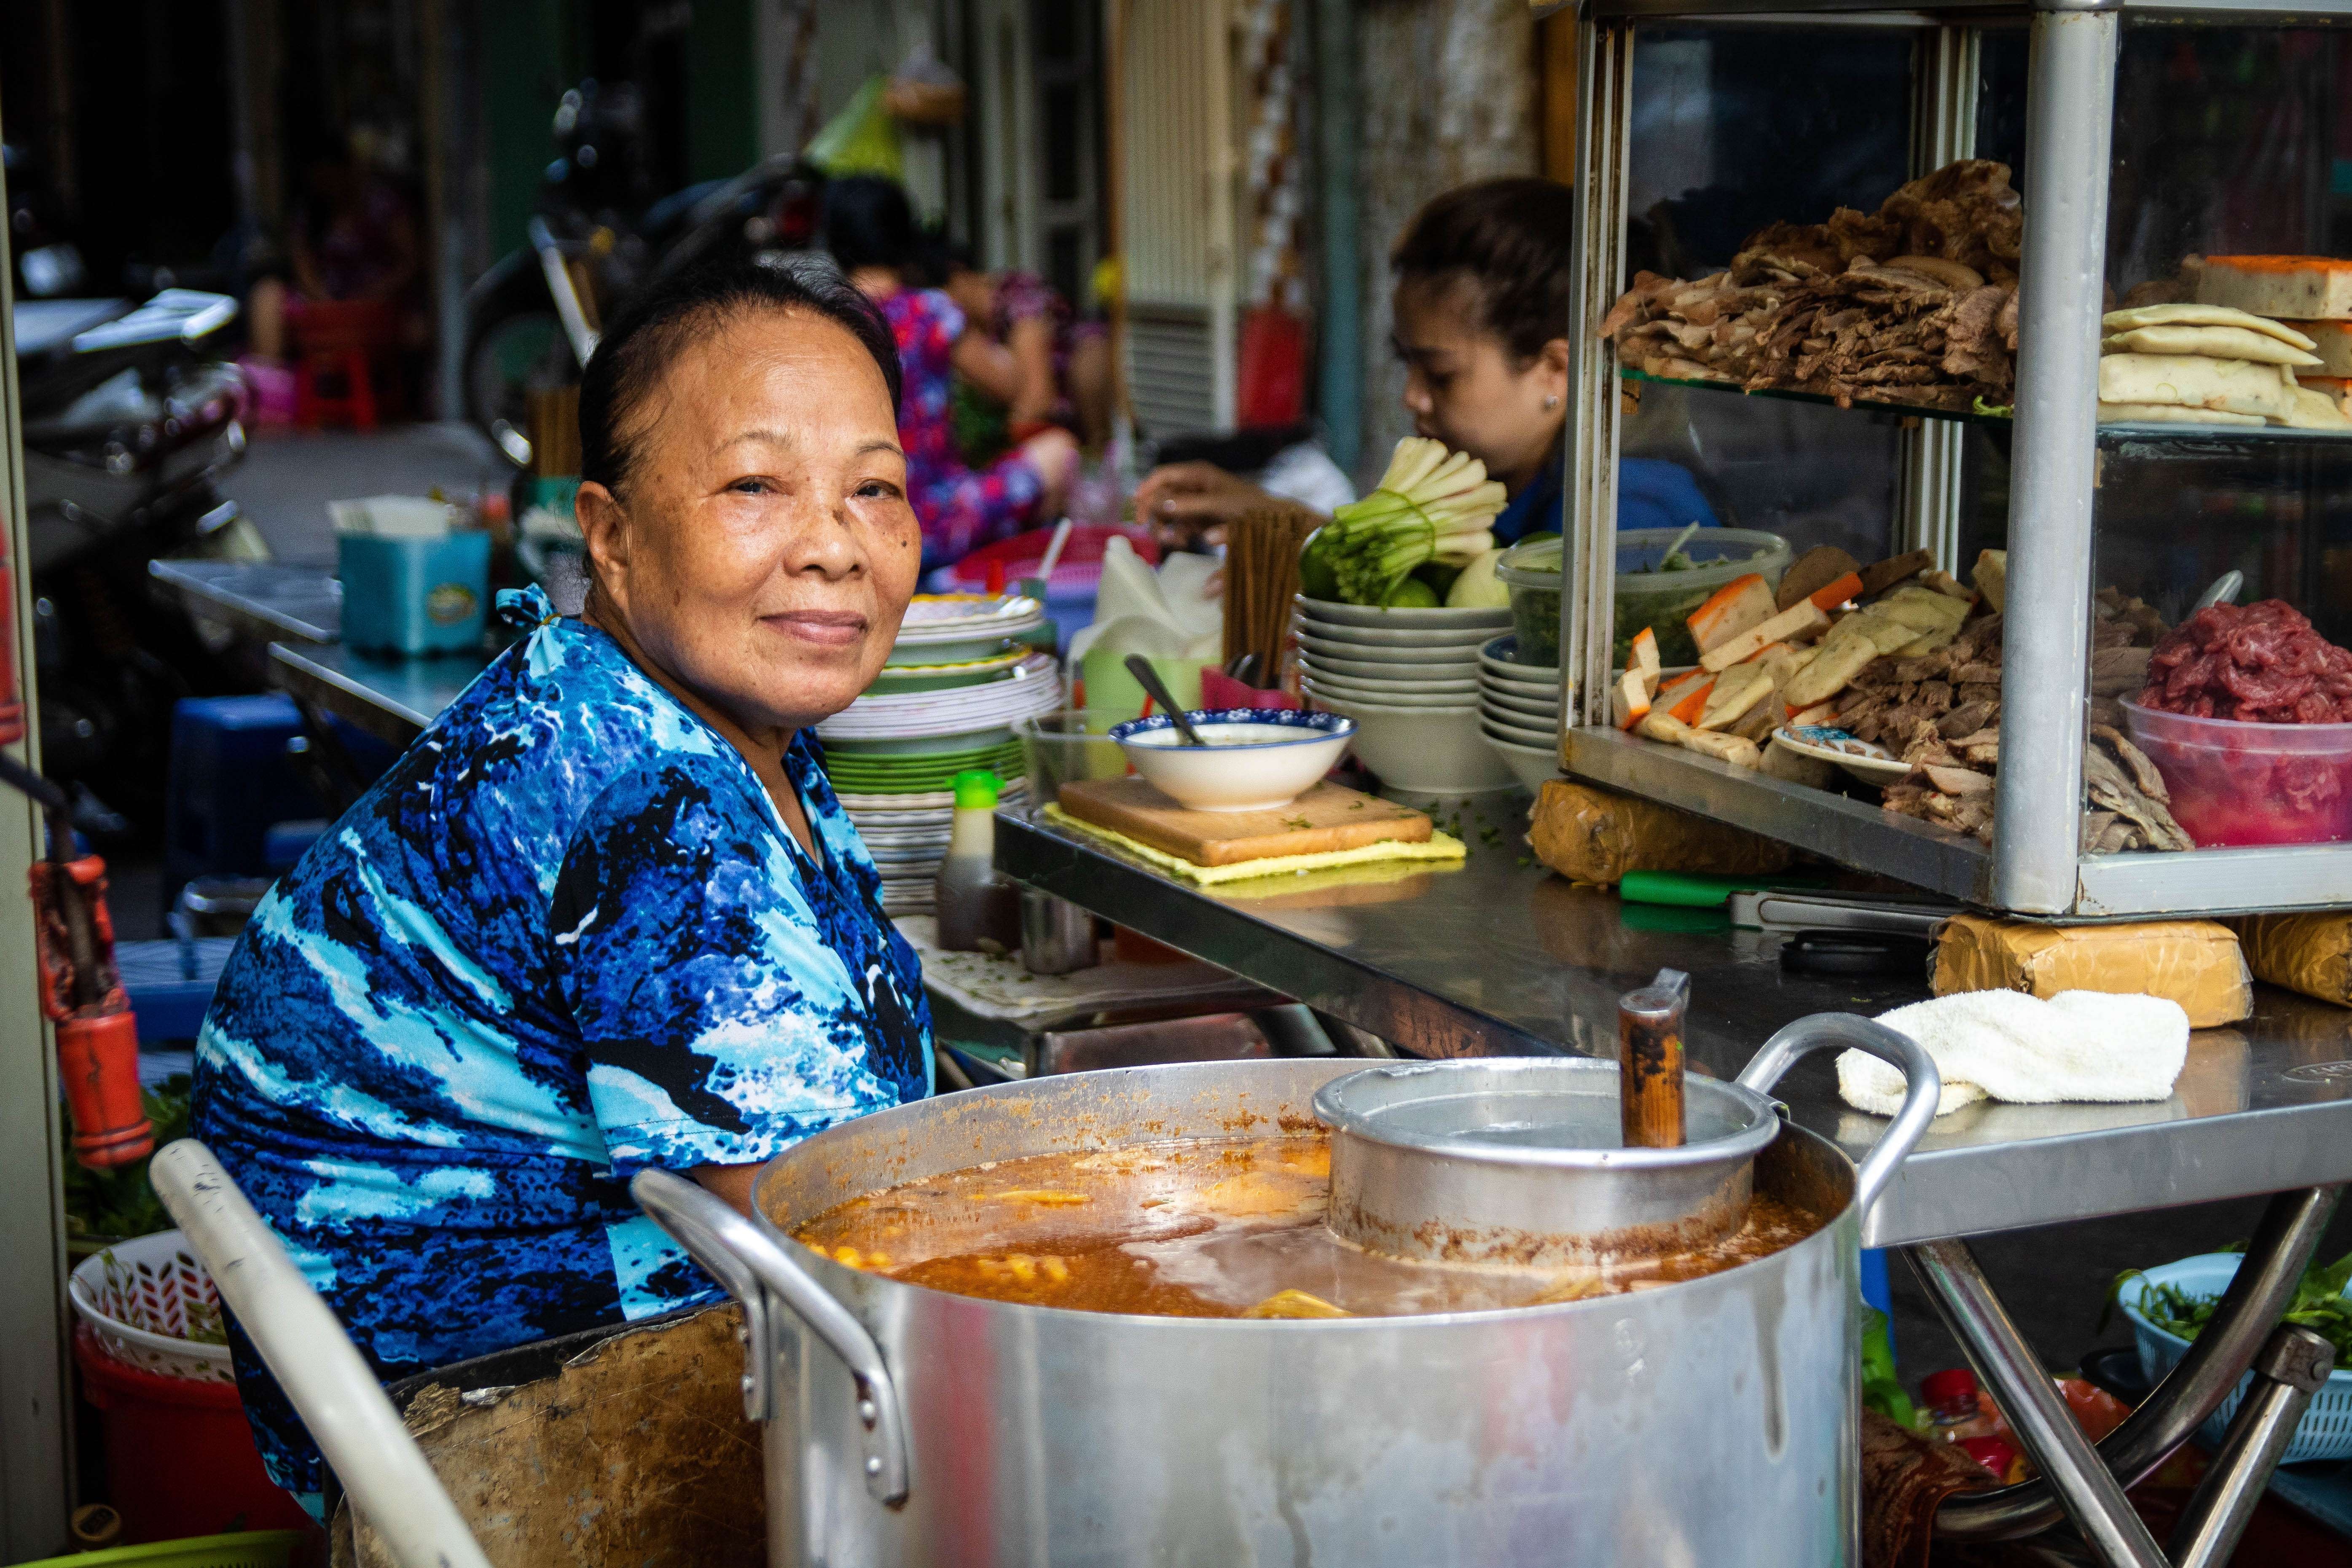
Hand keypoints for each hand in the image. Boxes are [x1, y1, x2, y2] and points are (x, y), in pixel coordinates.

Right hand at [1131, 462, 1305, 547]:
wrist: (1273, 523)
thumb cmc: (1249, 505)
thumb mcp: (1217, 504)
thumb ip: (1188, 504)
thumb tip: (1161, 504)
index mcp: (1196, 474)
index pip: (1162, 475)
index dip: (1146, 489)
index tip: (1137, 506)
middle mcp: (1192, 486)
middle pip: (1160, 496)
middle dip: (1155, 513)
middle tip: (1151, 530)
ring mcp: (1195, 504)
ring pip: (1167, 513)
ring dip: (1165, 527)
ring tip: (1172, 540)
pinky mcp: (1199, 520)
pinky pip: (1178, 526)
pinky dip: (1176, 534)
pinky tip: (1182, 541)